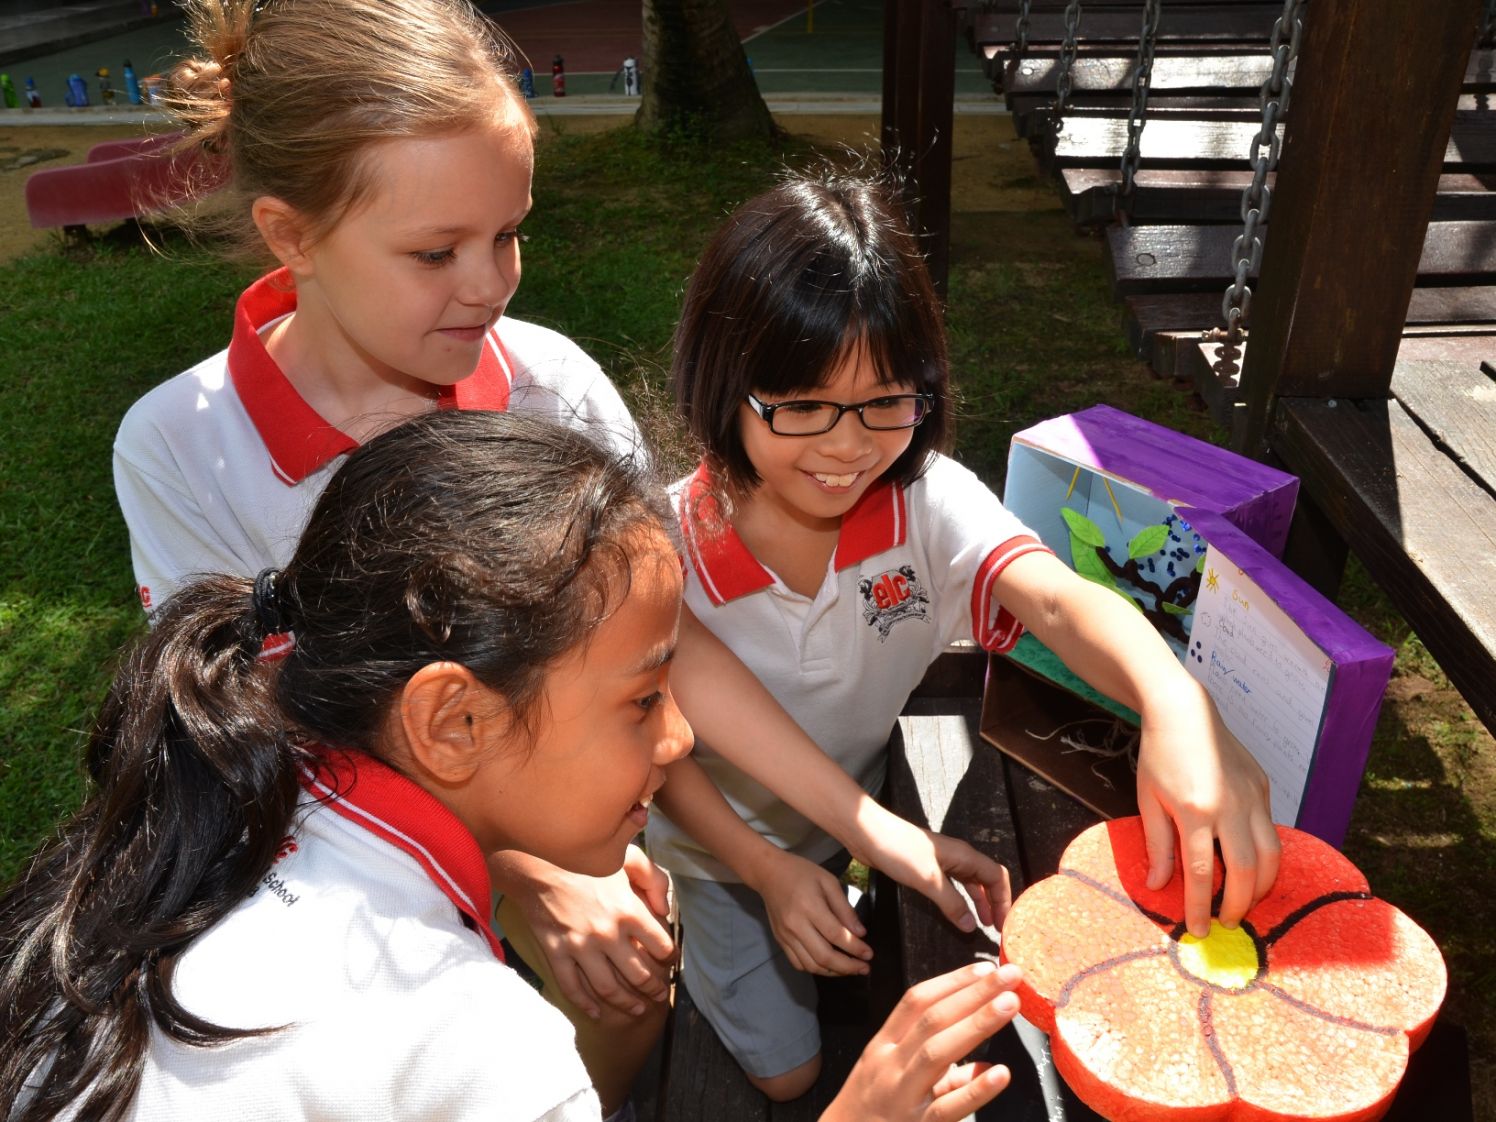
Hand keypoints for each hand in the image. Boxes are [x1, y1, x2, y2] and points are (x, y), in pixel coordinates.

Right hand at [497, 844, 676, 1018]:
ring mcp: (580, 947)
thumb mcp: (628, 855)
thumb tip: (665, 909)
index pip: (660, 945)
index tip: (670, 961)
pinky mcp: (557, 953)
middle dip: (654, 988)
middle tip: (660, 995)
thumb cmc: (585, 857)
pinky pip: (572, 987)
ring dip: (626, 1003)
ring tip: (638, 1009)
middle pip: (638, 974)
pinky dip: (585, 1005)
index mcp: (628, 910)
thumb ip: (653, 878)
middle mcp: (607, 934)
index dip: (669, 957)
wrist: (537, 860)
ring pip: (609, 988)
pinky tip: (596, 1013)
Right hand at [749, 849, 871, 975]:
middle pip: (824, 956)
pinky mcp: (780, 941)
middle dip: (848, 967)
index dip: (855, 948)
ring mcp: (786, 936)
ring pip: (811, 965)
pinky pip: (798, 964)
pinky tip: (829, 966)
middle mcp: (796, 926)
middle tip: (864, 968)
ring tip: (850, 969)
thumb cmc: (801, 873)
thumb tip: (860, 933)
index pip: (836, 935)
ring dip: (834, 972)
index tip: (869, 954)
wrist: (768, 873)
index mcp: (810, 907)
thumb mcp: (828, 881)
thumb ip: (844, 908)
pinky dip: (816, 969)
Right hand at [821, 961, 1020, 1121]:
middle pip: (932, 1020)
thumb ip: (939, 1069)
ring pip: (938, 1053)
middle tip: (1009, 974)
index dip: (952, 982)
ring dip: (976, 1024)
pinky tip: (1000, 1072)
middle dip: (973, 993)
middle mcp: (891, 1065)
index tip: (984, 967)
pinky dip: (975, 1090)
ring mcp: (902, 1097)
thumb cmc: (869, 1111)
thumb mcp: (892, 1078)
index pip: (916, 1002)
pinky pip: (947, 1108)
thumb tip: (985, 1064)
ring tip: (1009, 1004)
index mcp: (884, 1046)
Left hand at [854, 810, 1011, 934]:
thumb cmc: (899, 850)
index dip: (1004, 899)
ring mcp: (941, 861)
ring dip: (977, 902)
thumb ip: (952, 903)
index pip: (997, 876)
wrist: (867, 833)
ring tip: (980, 923)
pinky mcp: (926, 867)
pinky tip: (955, 911)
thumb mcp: (929, 880)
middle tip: (995, 927)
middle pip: (985, 879)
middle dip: (993, 902)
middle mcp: (957, 856)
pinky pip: (951, 884)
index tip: (1004, 923)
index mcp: (964, 855)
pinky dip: (958, 899)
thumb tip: (972, 926)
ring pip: (968, 882)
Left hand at [1135, 680, 1280, 936]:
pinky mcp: (1264, 787)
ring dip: (1262, 886)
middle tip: (1226, 921)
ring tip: (1245, 901)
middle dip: (1239, 904)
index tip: (1199, 930)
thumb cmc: (1159, 755)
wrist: (1183, 710)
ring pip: (1271, 855)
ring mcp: (1253, 796)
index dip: (1201, 906)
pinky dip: (1266, 856)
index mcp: (1195, 810)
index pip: (1203, 872)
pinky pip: (1271, 832)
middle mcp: (1231, 806)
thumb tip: (1160, 886)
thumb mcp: (1148, 800)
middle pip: (1246, 870)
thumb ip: (1158, 845)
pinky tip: (1253, 868)